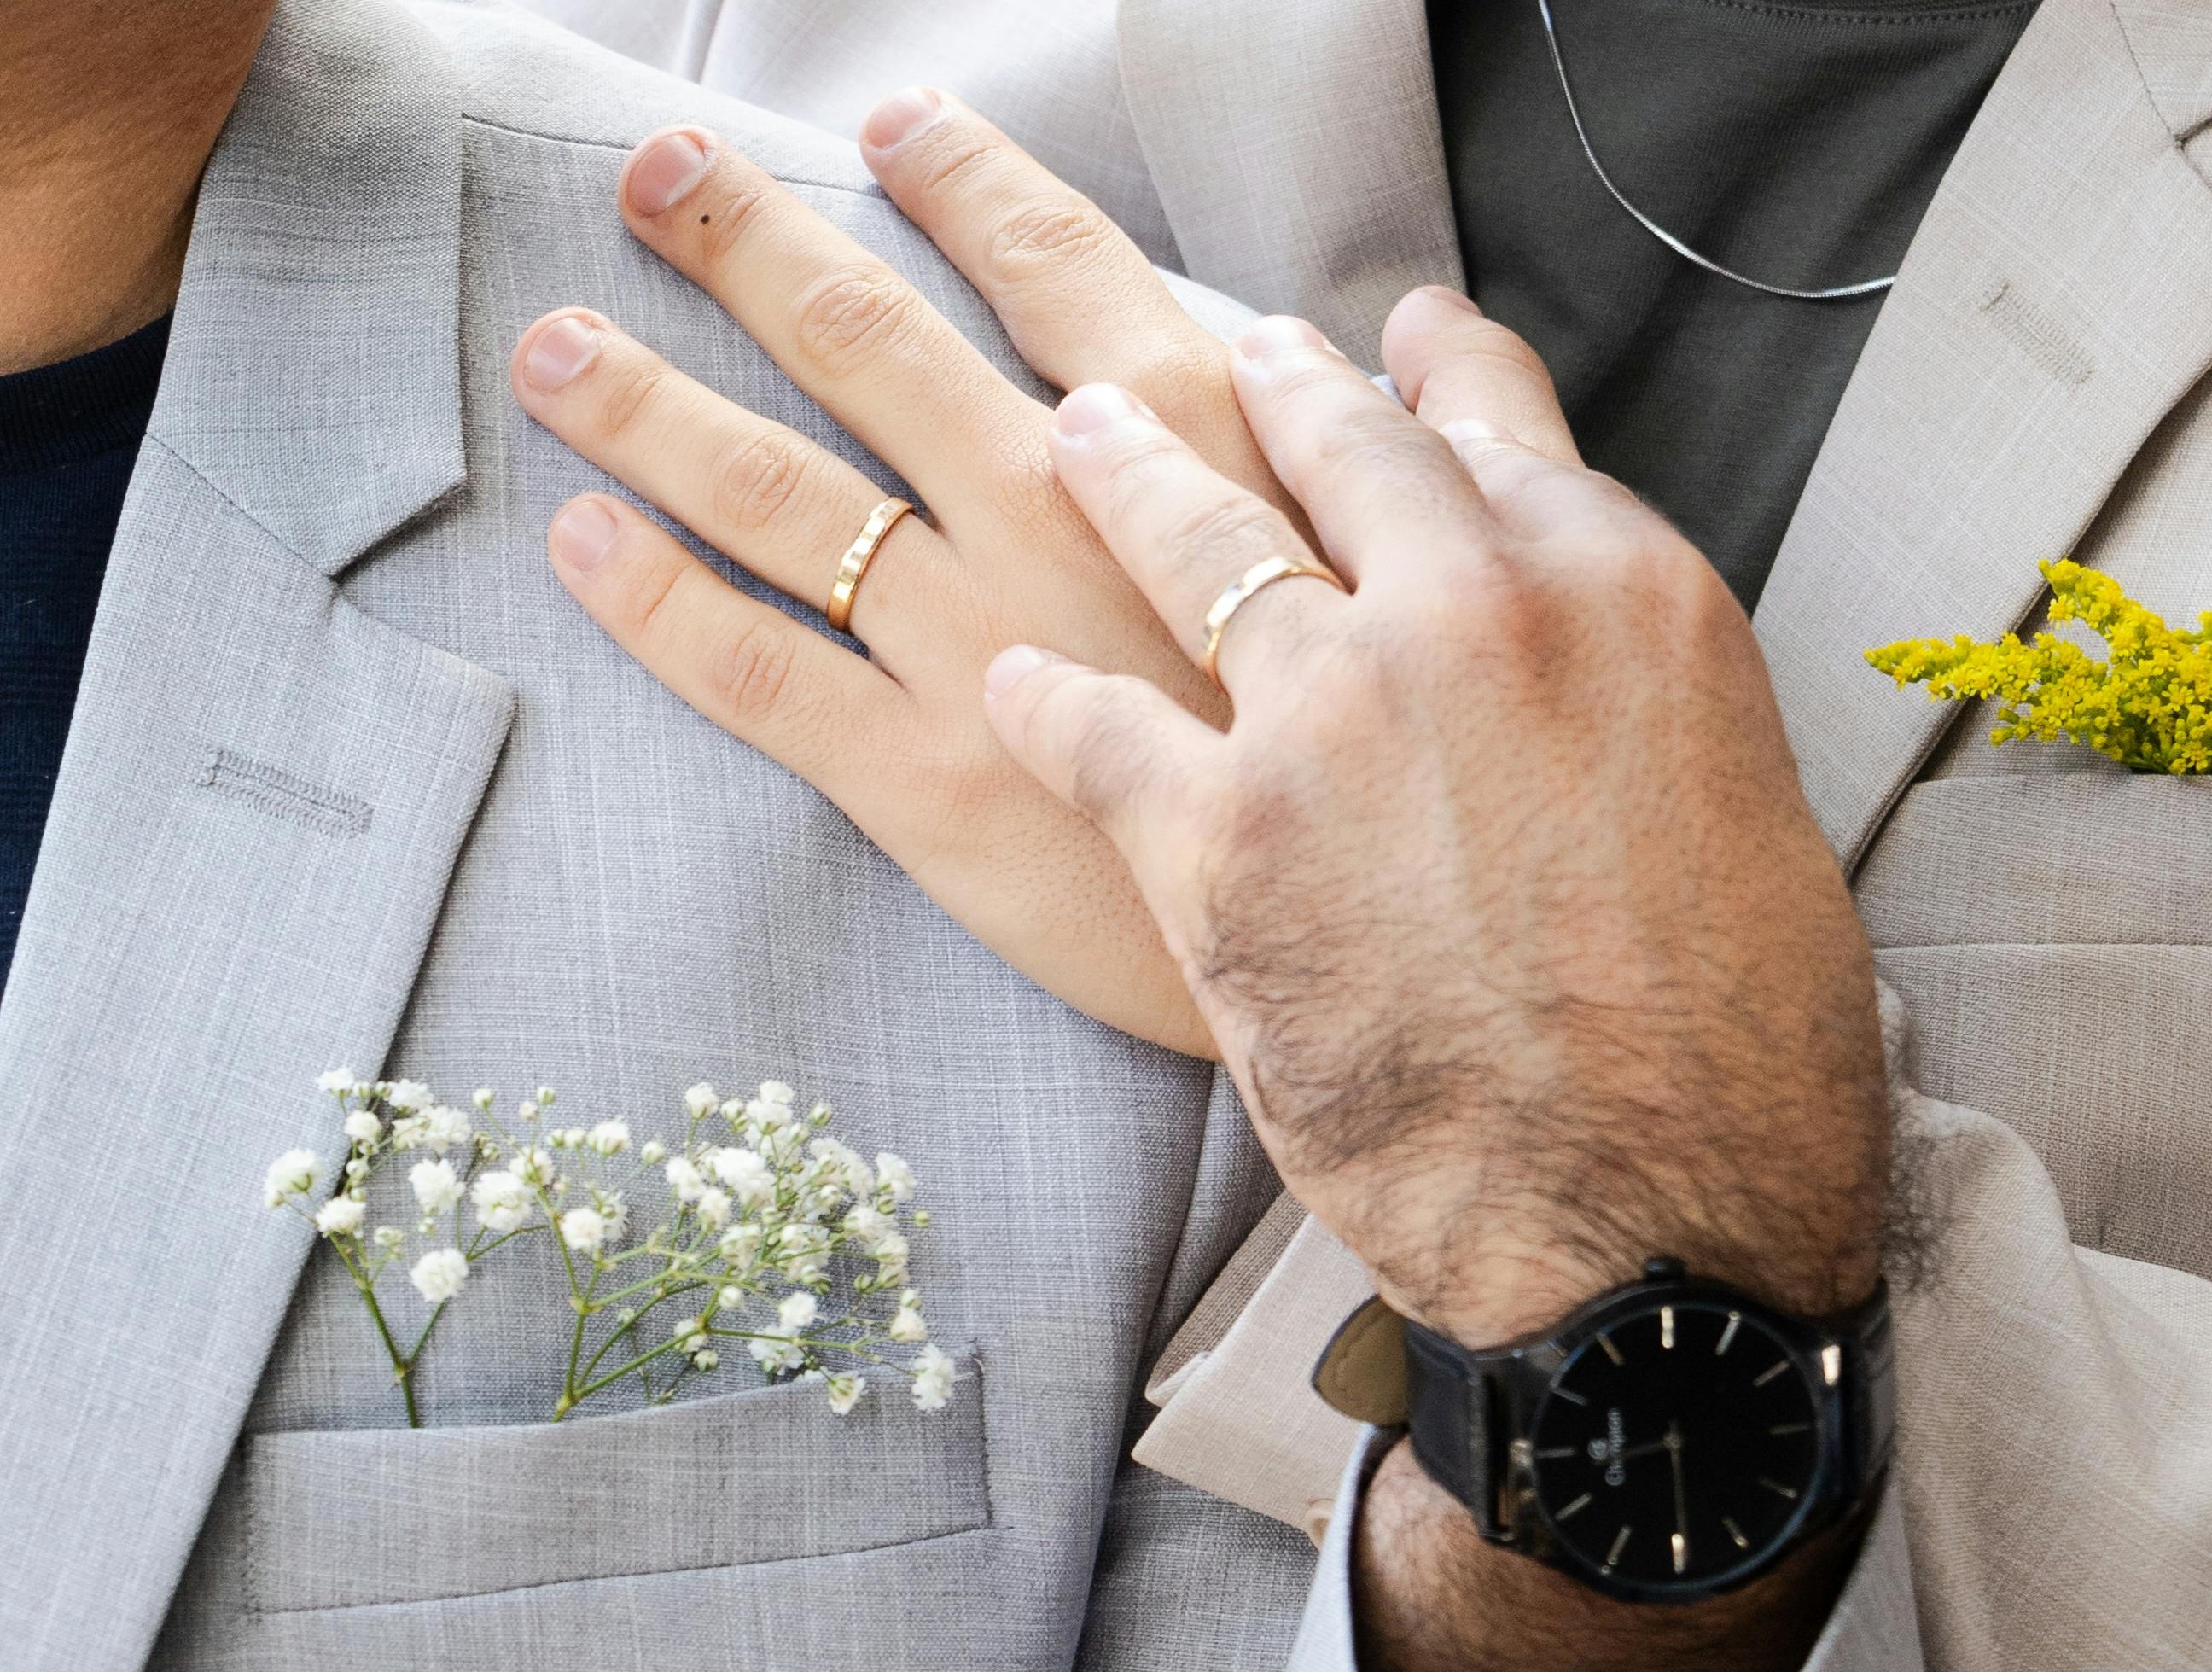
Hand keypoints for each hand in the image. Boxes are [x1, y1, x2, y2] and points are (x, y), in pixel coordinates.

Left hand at [510, 92, 1307, 1058]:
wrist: (1364, 949)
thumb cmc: (1379, 754)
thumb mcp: (1393, 564)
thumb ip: (1328, 450)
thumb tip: (1354, 347)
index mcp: (1184, 441)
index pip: (1046, 266)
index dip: (957, 183)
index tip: (888, 127)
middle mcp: (1058, 514)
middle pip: (871, 347)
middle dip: (747, 246)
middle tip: (654, 173)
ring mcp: (980, 642)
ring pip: (780, 495)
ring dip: (650, 407)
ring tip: (555, 350)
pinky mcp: (925, 777)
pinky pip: (762, 672)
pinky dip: (660, 604)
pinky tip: (582, 542)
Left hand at [981, 300, 1889, 1667]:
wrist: (1652, 1224)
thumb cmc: (1729, 1050)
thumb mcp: (1735, 804)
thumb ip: (1626, 687)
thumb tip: (1566, 651)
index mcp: (1619, 595)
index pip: (1495, 425)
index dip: (1430, 367)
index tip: (1389, 334)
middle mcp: (1472, 612)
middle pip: (1336, 444)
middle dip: (1273, 386)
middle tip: (1225, 354)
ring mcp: (1333, 712)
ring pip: (1192, 537)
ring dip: (1127, 473)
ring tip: (1083, 435)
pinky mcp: (1216, 837)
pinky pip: (1091, 725)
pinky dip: (1044, 700)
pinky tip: (1013, 683)